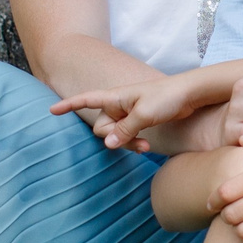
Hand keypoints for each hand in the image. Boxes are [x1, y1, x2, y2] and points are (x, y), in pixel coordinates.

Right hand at [51, 74, 197, 149]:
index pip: (85, 100)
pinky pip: (127, 137)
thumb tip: (108, 145)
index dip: (69, 105)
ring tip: (145, 147)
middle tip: (134, 141)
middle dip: (114, 138)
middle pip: (102, 128)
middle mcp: (117, 105)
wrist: (190, 95)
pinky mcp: (138, 122)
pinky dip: (134, 143)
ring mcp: (127, 115)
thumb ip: (124, 130)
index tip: (52, 111)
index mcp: (114, 97)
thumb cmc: (167, 97)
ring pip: (115, 136)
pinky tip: (146, 147)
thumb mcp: (143, 114)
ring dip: (127, 143)